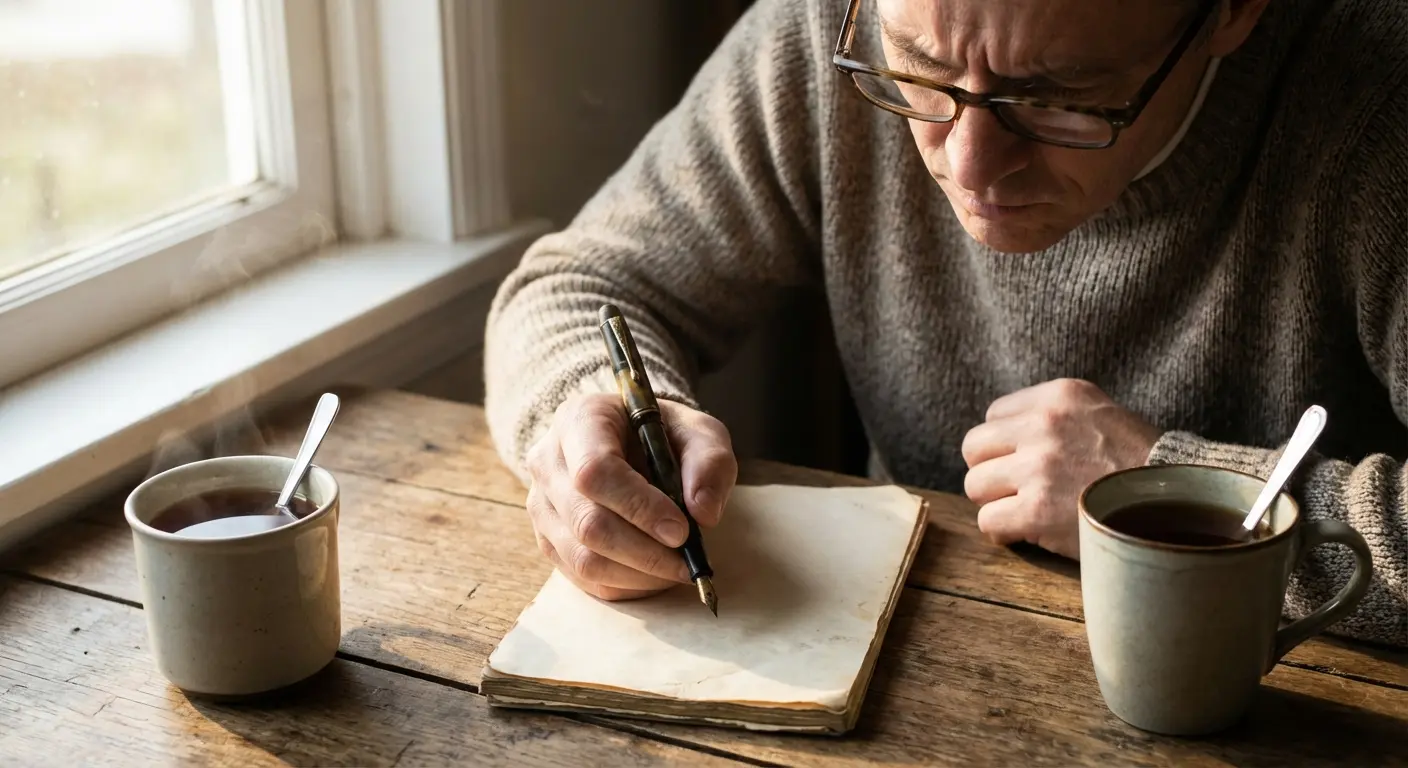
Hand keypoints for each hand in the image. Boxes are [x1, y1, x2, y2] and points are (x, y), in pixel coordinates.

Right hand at [523, 393, 737, 600]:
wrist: (631, 442)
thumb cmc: (664, 435)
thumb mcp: (698, 432)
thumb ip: (709, 463)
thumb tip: (703, 513)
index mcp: (580, 420)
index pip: (595, 470)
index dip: (638, 506)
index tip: (681, 530)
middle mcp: (548, 462)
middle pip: (586, 521)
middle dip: (644, 551)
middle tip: (688, 562)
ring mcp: (541, 505)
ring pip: (582, 557)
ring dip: (637, 573)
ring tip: (676, 569)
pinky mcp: (548, 540)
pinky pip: (582, 577)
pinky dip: (625, 585)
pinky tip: (655, 574)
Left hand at [961, 379, 1161, 558]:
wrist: (1180, 503)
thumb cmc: (1141, 465)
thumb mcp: (1102, 414)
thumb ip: (1057, 416)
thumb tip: (1008, 435)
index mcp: (1060, 396)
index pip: (994, 415)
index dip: (1005, 444)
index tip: (1023, 461)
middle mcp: (1044, 425)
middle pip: (974, 448)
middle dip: (991, 470)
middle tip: (1015, 489)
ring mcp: (1038, 468)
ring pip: (975, 485)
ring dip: (995, 502)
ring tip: (1023, 510)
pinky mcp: (1036, 510)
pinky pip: (988, 521)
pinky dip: (1002, 532)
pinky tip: (1024, 533)